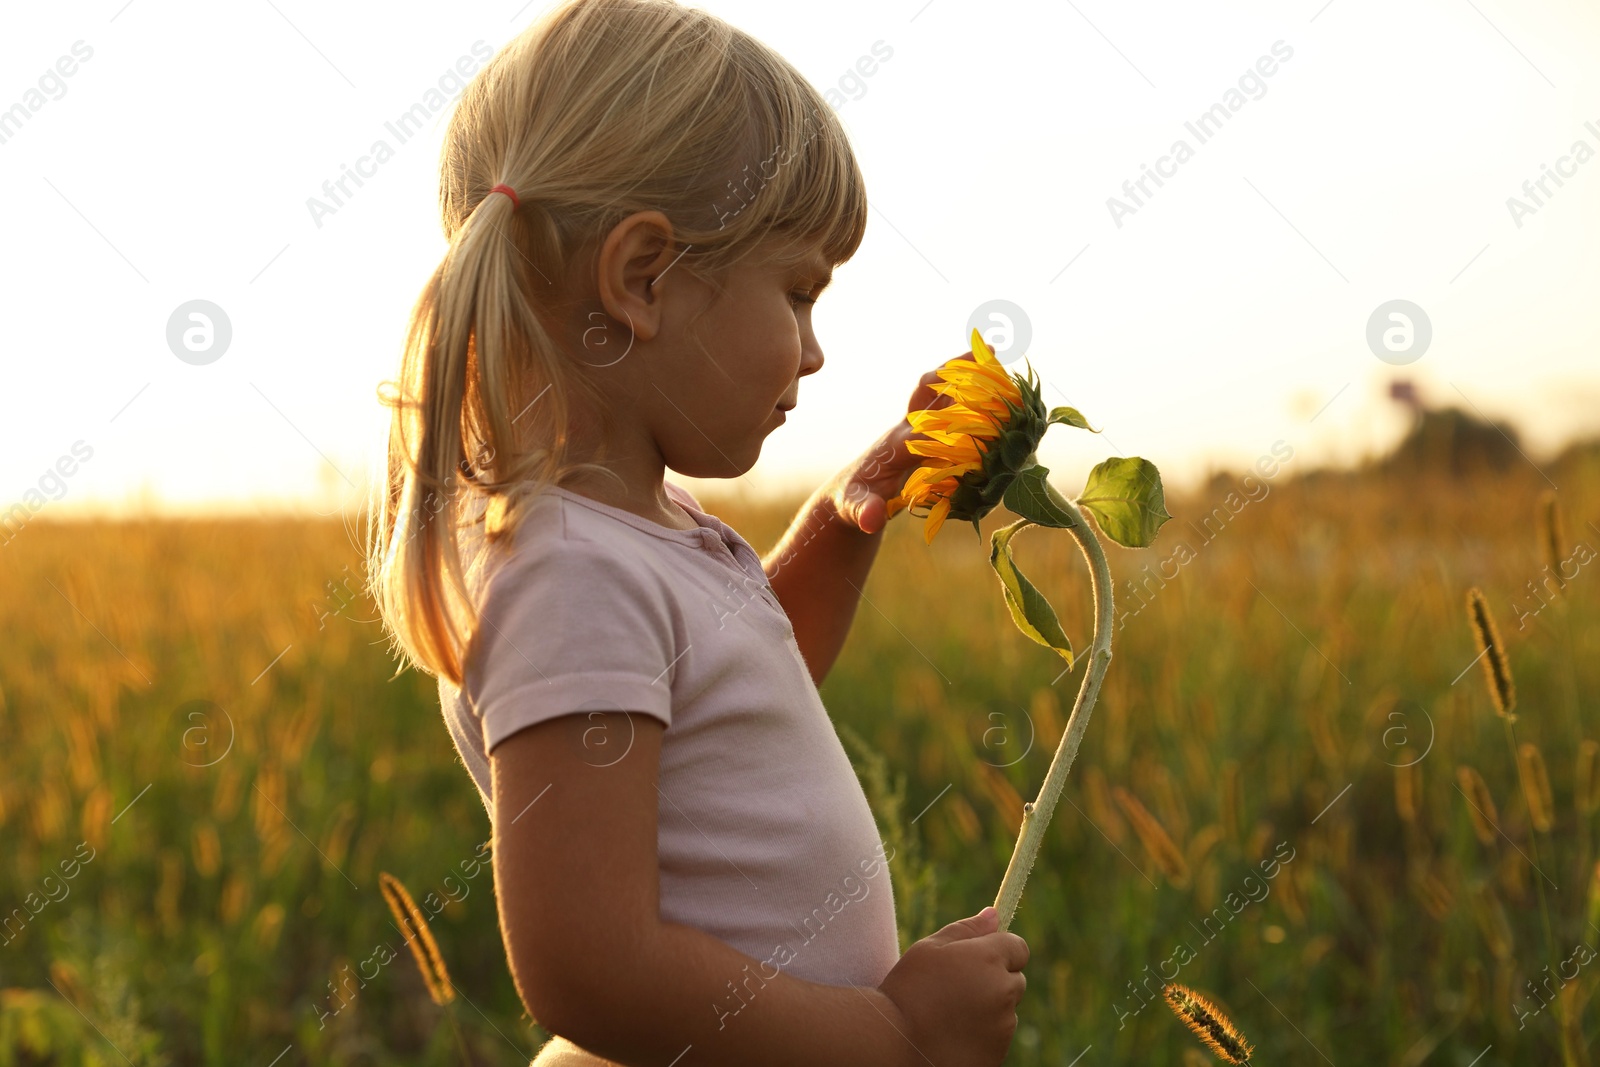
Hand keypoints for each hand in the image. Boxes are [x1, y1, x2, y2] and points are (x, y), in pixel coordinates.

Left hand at [826, 352, 981, 534]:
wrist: (849, 493)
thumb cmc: (853, 501)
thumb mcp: (855, 509)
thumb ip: (863, 512)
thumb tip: (871, 519)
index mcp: (894, 446)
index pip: (923, 431)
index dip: (948, 428)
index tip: (979, 427)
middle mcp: (906, 429)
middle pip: (927, 394)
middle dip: (952, 374)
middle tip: (985, 353)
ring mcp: (915, 427)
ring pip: (939, 393)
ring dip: (962, 373)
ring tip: (991, 352)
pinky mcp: (924, 432)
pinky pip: (947, 405)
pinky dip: (966, 390)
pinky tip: (990, 379)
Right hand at [879, 906, 1028, 1066]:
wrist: (894, 1044)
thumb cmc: (908, 989)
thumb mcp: (930, 949)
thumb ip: (966, 930)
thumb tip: (994, 915)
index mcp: (989, 960)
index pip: (1018, 948)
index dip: (1001, 951)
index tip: (980, 960)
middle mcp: (1004, 992)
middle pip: (1015, 981)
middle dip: (996, 981)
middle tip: (958, 989)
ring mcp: (1004, 1027)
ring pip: (1006, 1012)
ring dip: (989, 1009)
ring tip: (950, 1014)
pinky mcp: (997, 1054)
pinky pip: (997, 1038)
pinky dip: (982, 1035)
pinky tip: (952, 1035)